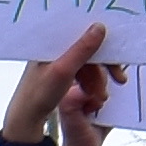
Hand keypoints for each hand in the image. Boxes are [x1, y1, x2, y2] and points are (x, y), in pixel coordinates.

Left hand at [0, 24, 111, 145]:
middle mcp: (54, 47)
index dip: (102, 43)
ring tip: (101, 97)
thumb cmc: (39, 94)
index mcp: (51, 41)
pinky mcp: (60, 72)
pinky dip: (91, 82)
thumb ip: (82, 49)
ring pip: (87, 62)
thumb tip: (100, 26)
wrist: (26, 119)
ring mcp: (57, 59)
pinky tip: (94, 96)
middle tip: (119, 78)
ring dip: (98, 78)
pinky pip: (83, 71)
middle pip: (87, 48)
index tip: (116, 56)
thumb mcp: (64, 70)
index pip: (82, 33)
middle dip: (104, 65)